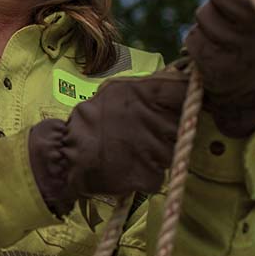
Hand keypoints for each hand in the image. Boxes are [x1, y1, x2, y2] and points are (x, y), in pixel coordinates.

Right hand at [28, 71, 187, 215]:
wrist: (67, 157)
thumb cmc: (91, 122)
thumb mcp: (115, 92)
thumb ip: (147, 88)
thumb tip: (178, 80)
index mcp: (143, 94)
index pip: (184, 90)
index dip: (188, 98)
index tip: (183, 105)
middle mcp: (152, 119)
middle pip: (181, 124)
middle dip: (169, 130)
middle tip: (146, 133)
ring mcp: (154, 149)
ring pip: (172, 151)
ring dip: (158, 153)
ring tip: (133, 151)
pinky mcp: (150, 175)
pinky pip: (161, 173)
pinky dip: (149, 173)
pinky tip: (130, 167)